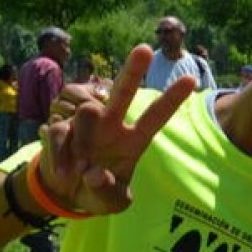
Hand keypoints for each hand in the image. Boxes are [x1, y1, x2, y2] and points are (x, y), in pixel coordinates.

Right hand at [38, 44, 194, 214]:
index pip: (156, 116)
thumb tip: (96, 173)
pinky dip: (60, 155)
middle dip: (132, 70)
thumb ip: (109, 193)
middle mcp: (113, 125)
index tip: (191, 78)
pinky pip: (60, 132)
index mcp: (134, 140)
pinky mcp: (62, 128)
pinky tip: (65, 172)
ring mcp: (87, 125)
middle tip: (145, 48)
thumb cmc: (100, 193)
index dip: (172, 99)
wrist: (67, 193)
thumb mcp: (112, 203)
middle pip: (123, 93)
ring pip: (88, 110)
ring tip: (80, 166)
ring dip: (83, 134)